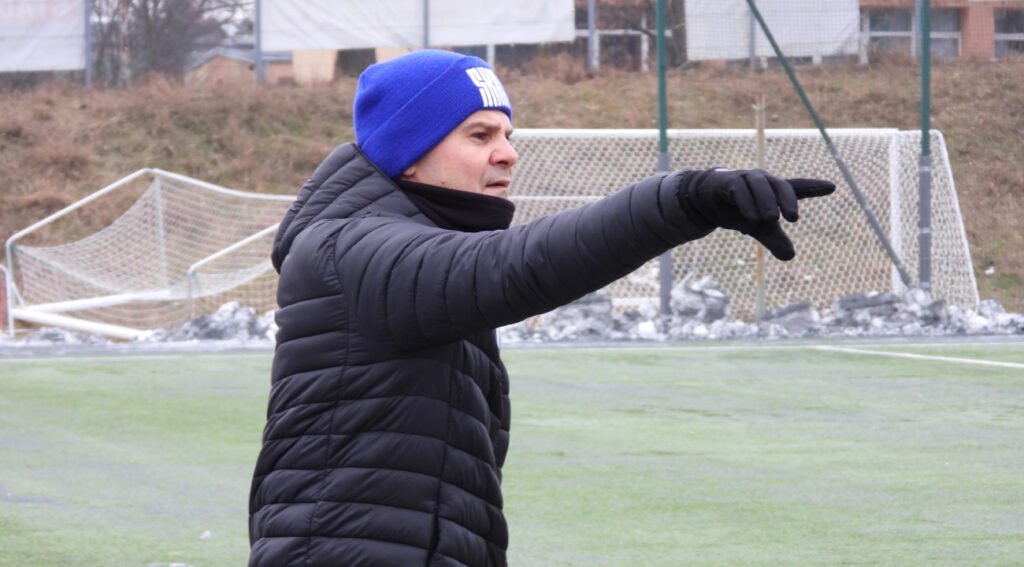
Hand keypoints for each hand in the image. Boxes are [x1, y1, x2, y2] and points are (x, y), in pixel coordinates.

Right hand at [676, 168, 834, 260]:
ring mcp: (746, 179)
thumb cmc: (738, 210)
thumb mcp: (758, 228)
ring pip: (761, 184)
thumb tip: (791, 256)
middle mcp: (763, 181)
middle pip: (780, 185)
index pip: (796, 187)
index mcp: (774, 191)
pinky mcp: (729, 182)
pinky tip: (751, 218)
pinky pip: (739, 188)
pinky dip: (746, 202)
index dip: (813, 187)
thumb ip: (774, 239)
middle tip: (793, 218)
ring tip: (771, 219)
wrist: (706, 201)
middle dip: (788, 200)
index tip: (831, 187)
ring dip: (767, 201)